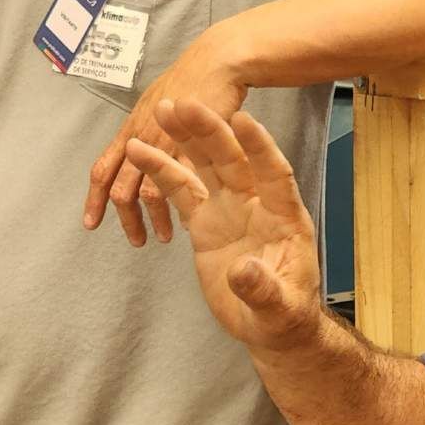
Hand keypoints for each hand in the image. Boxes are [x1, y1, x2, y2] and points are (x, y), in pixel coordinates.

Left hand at [83, 29, 246, 245]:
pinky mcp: (191, 147)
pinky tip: (185, 220)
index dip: (93, 200)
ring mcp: (165, 143)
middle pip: (120, 188)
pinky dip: (179, 207)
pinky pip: (178, 184)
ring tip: (160, 238)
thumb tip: (138, 149)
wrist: (217, 63)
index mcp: (131, 129)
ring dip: (153, 219)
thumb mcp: (157, 104)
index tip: (90, 223)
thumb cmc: (191, 80)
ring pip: (147, 192)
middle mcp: (141, 138)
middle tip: (134, 240)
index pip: (102, 170)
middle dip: (124, 220)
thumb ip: (146, 129)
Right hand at [125, 99, 322, 353]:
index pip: (275, 174)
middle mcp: (256, 202)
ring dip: (185, 138)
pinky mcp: (204, 220)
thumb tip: (243, 271)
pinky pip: (181, 189)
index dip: (260, 147)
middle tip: (186, 101)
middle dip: (211, 130)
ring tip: (162, 110)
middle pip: (234, 159)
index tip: (243, 118)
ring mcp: (228, 207)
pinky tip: (140, 149)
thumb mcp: (279, 308)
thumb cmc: (284, 314)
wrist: (268, 323)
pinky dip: (162, 169)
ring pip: (205, 165)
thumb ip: (262, 289)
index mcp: (284, 216)